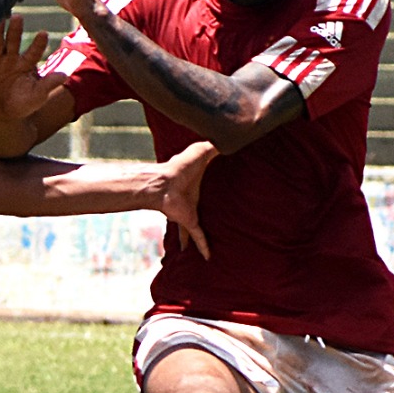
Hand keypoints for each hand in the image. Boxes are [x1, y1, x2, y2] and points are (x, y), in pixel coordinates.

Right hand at [0, 15, 57, 123]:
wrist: (3, 115)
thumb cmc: (24, 104)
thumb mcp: (38, 95)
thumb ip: (49, 83)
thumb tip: (65, 75)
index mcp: (26, 62)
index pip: (34, 51)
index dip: (38, 43)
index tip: (43, 34)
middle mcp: (11, 57)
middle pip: (13, 41)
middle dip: (15, 30)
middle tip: (18, 17)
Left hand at [155, 141, 215, 258]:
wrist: (164, 183)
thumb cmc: (180, 166)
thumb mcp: (202, 151)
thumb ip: (215, 145)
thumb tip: (229, 135)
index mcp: (196, 184)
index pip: (206, 187)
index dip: (210, 188)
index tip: (217, 192)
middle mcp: (192, 200)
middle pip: (199, 211)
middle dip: (201, 217)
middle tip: (212, 225)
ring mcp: (189, 212)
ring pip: (193, 229)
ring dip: (196, 239)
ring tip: (205, 248)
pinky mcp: (188, 221)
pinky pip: (198, 236)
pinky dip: (203, 246)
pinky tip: (208, 257)